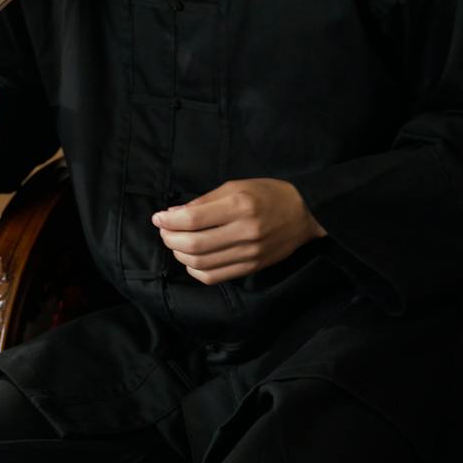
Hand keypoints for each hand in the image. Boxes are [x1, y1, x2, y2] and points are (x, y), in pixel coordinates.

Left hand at [152, 179, 327, 284]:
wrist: (305, 214)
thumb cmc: (268, 194)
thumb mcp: (236, 186)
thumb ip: (204, 201)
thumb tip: (173, 214)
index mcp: (239, 205)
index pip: (193, 219)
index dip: (169, 221)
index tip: (158, 218)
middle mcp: (244, 231)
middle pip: (194, 244)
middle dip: (170, 239)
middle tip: (164, 231)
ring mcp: (249, 253)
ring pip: (201, 264)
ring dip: (180, 255)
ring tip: (176, 243)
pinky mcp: (251, 268)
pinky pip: (215, 277)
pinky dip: (195, 270)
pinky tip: (191, 260)